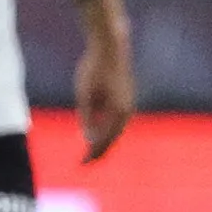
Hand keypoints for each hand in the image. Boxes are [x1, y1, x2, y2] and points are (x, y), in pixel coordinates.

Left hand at [74, 20, 135, 160]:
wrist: (111, 47)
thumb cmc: (94, 68)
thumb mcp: (84, 94)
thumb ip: (87, 117)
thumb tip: (88, 138)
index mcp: (118, 112)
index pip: (105, 140)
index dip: (93, 153)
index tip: (82, 163)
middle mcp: (127, 110)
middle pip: (113, 138)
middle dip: (100, 150)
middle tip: (86, 162)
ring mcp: (129, 104)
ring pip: (117, 129)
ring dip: (104, 140)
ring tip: (92, 151)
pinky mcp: (126, 98)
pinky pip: (117, 120)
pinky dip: (108, 129)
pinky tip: (98, 130)